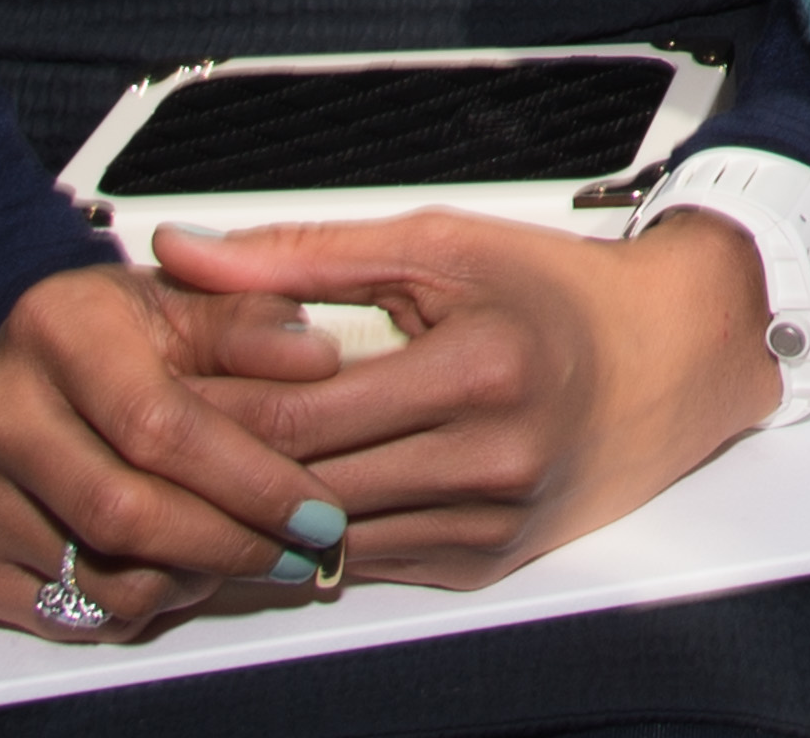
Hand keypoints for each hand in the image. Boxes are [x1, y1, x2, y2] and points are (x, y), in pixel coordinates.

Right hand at [0, 260, 352, 642]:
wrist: (28, 366)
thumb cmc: (120, 338)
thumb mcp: (191, 304)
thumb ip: (256, 325)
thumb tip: (315, 358)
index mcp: (55, 326)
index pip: (160, 425)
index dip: (250, 480)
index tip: (318, 512)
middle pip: (123, 514)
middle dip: (229, 544)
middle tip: (296, 552)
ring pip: (98, 578)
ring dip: (188, 580)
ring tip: (230, 550)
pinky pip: (62, 616)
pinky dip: (132, 607)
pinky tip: (165, 566)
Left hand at [163, 206, 779, 590]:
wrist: (663, 360)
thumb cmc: (548, 290)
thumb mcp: (435, 244)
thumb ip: (302, 256)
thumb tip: (184, 253)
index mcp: (479, 372)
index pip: (301, 418)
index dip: (212, 409)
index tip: (152, 387)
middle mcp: (491, 463)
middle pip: (306, 487)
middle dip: (216, 467)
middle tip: (146, 436)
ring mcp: (490, 526)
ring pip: (329, 539)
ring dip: (255, 512)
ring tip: (190, 473)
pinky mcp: (484, 564)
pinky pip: (368, 562)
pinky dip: (314, 534)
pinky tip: (270, 501)